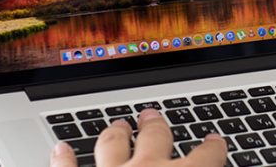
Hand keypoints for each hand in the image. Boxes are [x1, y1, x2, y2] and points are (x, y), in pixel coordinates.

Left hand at [50, 108, 226, 166]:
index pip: (208, 158)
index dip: (214, 148)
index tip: (215, 141)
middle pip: (157, 139)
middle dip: (157, 127)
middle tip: (153, 117)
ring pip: (113, 144)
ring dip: (116, 133)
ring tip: (118, 125)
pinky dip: (63, 159)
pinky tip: (61, 149)